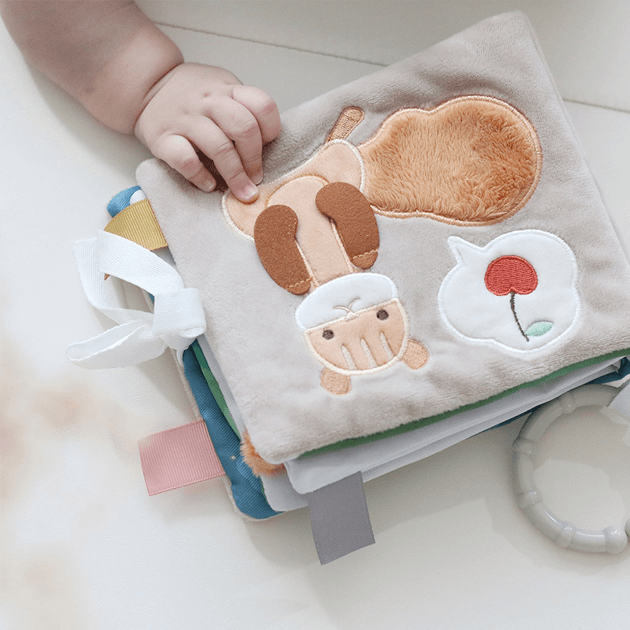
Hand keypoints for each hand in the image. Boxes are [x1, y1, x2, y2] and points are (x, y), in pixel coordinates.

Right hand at [134, 63, 280, 201]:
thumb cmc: (193, 95)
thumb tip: (268, 147)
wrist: (148, 85)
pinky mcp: (163, 138)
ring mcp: (185, 119)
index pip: (262, 105)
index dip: (271, 130)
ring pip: (219, 147)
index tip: (268, 147)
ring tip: (242, 192)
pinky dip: (201, 176)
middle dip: (254, 159)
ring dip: (235, 175)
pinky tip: (209, 184)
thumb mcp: (222, 88)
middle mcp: (208, 101)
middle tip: (256, 178)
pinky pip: (186, 160)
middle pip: (244, 128)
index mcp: (228, 89)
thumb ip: (243, 109)